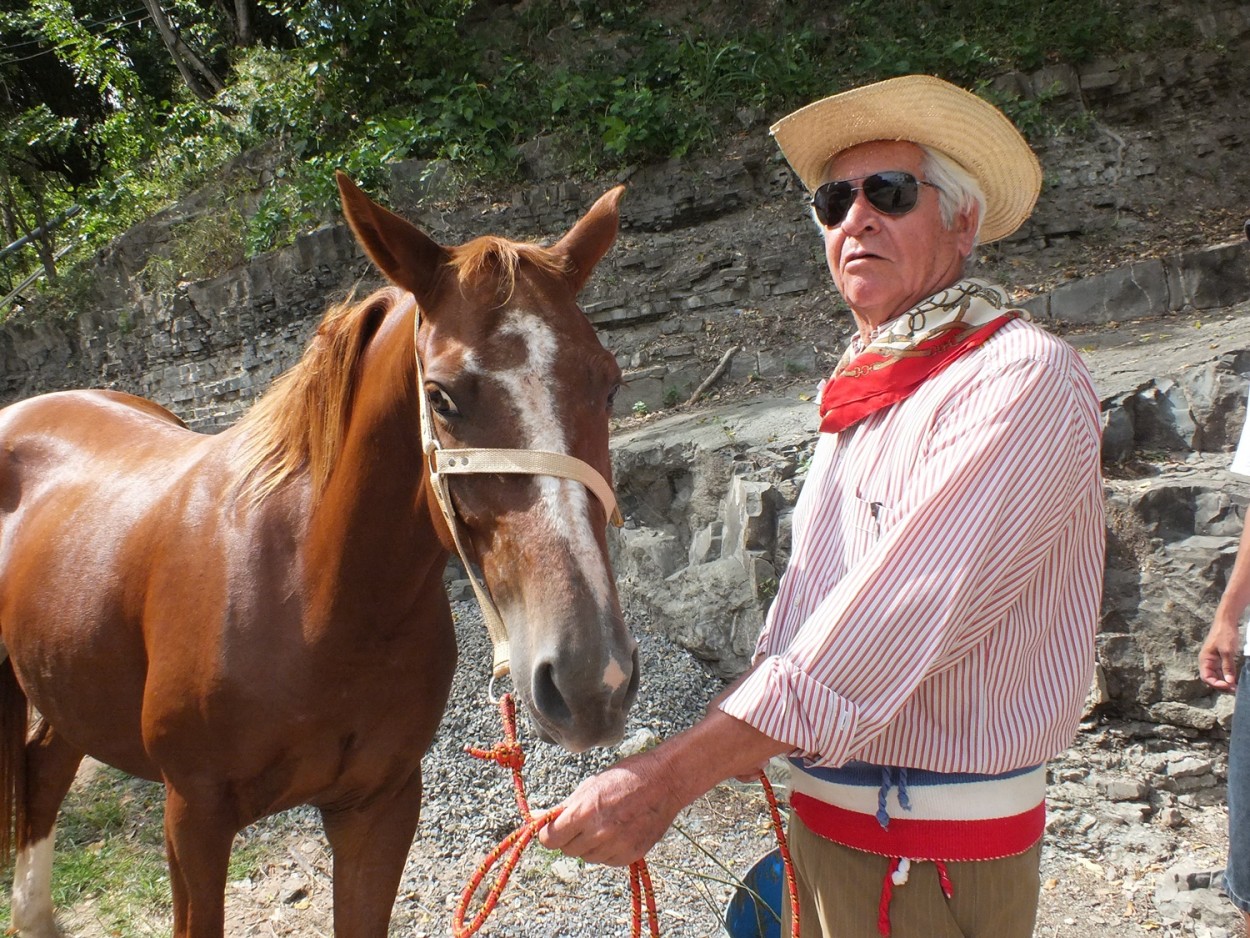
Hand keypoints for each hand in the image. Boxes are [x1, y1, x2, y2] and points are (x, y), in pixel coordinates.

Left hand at [538, 754, 682, 866]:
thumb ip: (565, 807)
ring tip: (604, 823)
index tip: (553, 829)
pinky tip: (618, 831)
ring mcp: (616, 846)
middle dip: (569, 837)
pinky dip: (607, 850)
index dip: (549, 834)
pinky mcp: (631, 855)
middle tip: (583, 822)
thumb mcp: (590, 785)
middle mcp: (599, 833)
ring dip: (589, 845)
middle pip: (567, 850)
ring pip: (587, 857)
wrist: (664, 782)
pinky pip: (606, 860)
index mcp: (584, 812)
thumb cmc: (626, 777)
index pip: (550, 839)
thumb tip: (537, 818)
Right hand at [1199, 617, 1240, 691]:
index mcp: (1205, 660)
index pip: (1206, 677)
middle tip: (1234, 690)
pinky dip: (1227, 677)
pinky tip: (1234, 680)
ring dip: (1224, 682)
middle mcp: (1206, 661)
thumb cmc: (1224, 635)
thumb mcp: (1227, 652)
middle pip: (1211, 678)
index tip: (1229, 686)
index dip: (1216, 684)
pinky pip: (1220, 671)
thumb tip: (1230, 682)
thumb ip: (1228, 667)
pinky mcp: (1219, 658)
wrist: (1226, 622)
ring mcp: (1212, 660)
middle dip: (1221, 685)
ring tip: (1235, 687)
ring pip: (1216, 676)